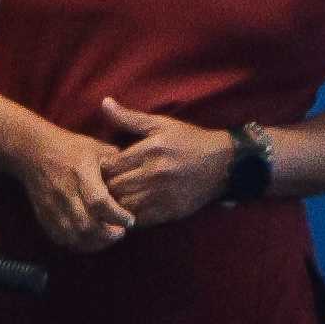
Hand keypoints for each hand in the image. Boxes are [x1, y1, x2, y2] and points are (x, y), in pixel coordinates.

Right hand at [7, 121, 132, 258]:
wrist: (33, 151)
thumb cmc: (70, 148)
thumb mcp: (97, 148)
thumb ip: (118, 164)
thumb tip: (137, 178)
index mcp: (81, 173)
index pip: (100, 202)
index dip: (117, 216)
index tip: (130, 220)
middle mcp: (65, 192)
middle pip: (87, 225)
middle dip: (108, 235)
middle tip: (121, 232)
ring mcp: (52, 206)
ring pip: (74, 236)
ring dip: (94, 243)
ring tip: (108, 238)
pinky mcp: (44, 215)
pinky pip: (61, 238)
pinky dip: (77, 244)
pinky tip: (90, 240)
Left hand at [87, 101, 238, 225]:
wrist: (224, 164)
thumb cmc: (189, 141)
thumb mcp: (161, 125)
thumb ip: (129, 118)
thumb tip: (104, 103)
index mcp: (150, 151)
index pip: (109, 166)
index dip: (100, 169)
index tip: (100, 169)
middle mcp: (154, 174)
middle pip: (113, 188)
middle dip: (104, 188)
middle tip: (100, 187)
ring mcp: (162, 195)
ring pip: (123, 206)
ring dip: (115, 204)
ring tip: (113, 199)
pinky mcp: (169, 212)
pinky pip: (139, 220)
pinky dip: (129, 217)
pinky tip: (129, 209)